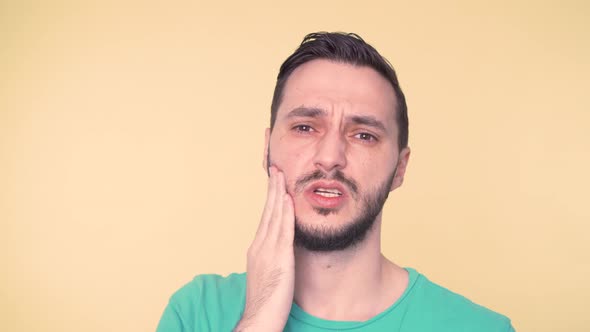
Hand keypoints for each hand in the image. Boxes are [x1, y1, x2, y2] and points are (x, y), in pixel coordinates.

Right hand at [234, 167, 294, 331]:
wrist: (259, 319)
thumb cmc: (265, 303)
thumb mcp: (268, 275)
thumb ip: (273, 259)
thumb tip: (281, 250)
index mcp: (257, 249)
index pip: (265, 218)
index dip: (270, 199)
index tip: (274, 183)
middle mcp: (260, 246)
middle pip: (267, 212)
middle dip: (272, 189)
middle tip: (276, 169)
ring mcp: (268, 251)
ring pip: (274, 216)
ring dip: (278, 194)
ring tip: (282, 175)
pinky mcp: (279, 258)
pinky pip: (283, 230)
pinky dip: (285, 213)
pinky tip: (288, 199)